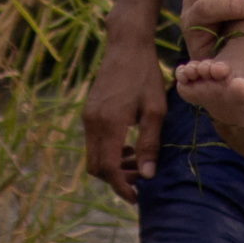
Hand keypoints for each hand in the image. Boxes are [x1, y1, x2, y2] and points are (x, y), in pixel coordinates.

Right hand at [81, 47, 166, 199]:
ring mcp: (88, 117)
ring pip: (93, 156)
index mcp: (109, 124)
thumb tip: (147, 175)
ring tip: (139, 163)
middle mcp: (93, 123)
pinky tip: (129, 146)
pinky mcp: (89, 112)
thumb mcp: (155, 110)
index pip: (108, 169)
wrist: (126, 45)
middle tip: (141, 180)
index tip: (137, 197)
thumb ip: (149, 143)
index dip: (121, 187)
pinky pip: (94, 142)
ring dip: (114, 165)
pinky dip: (109, 151)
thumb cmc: (145, 75)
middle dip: (117, 179)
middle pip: (96, 167)